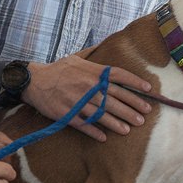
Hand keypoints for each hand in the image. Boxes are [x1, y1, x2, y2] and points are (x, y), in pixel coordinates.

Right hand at [25, 52, 153, 140]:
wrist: (34, 81)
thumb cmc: (57, 69)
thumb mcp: (76, 57)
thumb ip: (92, 54)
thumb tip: (104, 44)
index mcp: (93, 72)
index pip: (120, 76)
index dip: (135, 83)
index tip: (148, 90)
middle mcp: (89, 87)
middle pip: (116, 98)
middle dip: (132, 108)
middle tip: (144, 116)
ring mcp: (79, 102)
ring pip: (103, 114)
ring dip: (118, 123)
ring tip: (129, 129)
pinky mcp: (68, 114)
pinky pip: (84, 125)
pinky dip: (95, 132)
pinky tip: (104, 138)